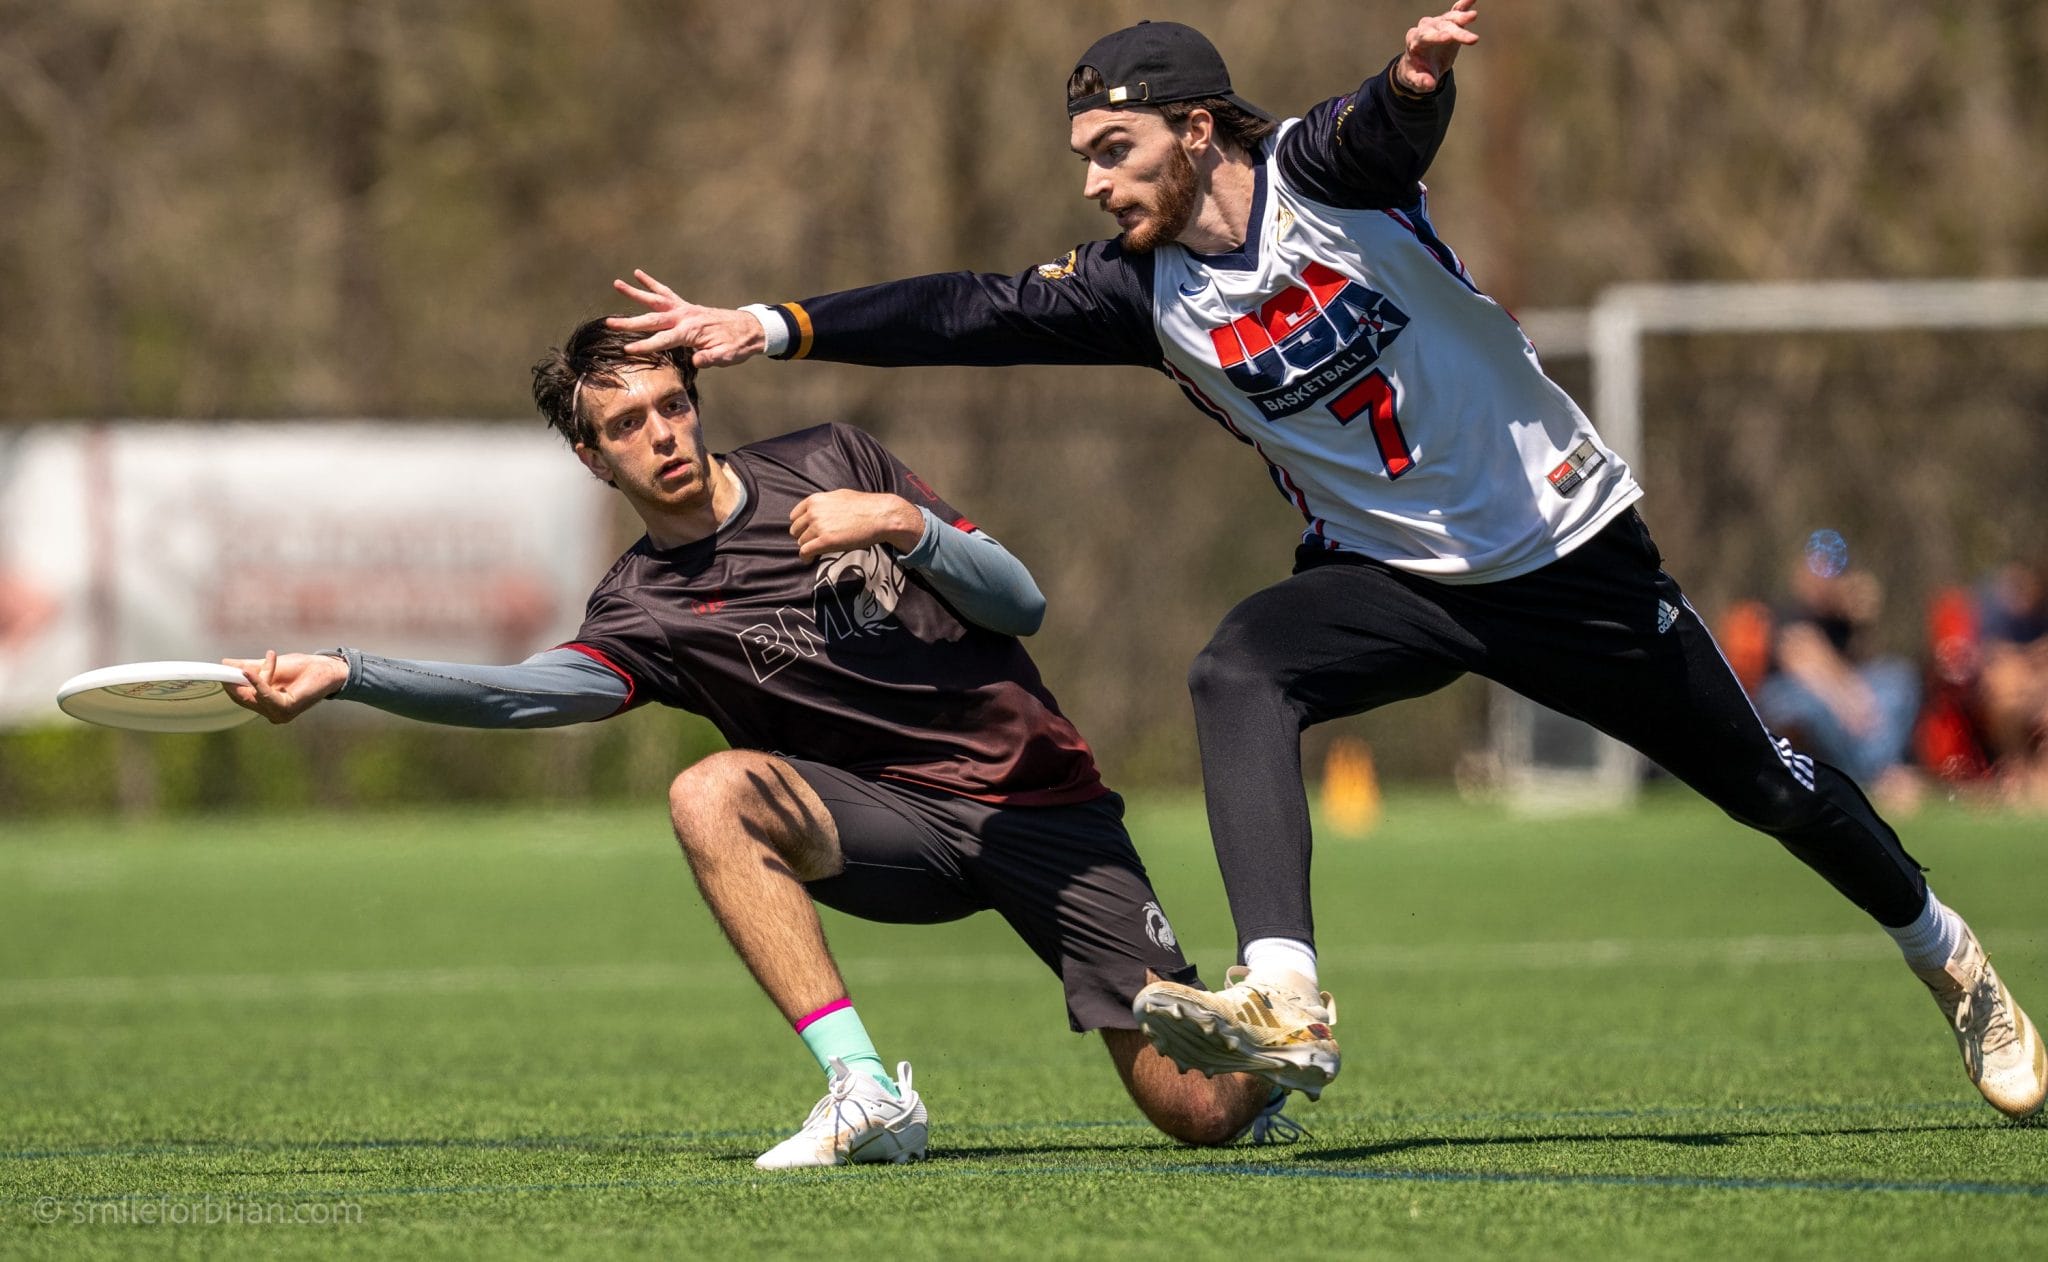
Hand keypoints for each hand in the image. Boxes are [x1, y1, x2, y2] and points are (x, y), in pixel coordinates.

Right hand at [222, 650, 348, 723]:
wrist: (327, 668)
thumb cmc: (302, 668)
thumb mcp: (268, 665)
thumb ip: (248, 666)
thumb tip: (224, 664)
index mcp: (267, 704)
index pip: (240, 697)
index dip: (228, 683)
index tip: (219, 668)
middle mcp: (271, 713)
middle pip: (243, 697)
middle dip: (240, 677)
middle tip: (235, 663)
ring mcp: (278, 714)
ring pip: (253, 694)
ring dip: (259, 674)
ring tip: (272, 657)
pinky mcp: (285, 709)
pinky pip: (264, 695)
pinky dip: (257, 682)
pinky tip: (250, 672)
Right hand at [606, 269, 765, 366]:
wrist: (750, 329)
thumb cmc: (737, 346)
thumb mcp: (727, 357)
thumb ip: (711, 358)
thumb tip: (698, 361)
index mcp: (691, 331)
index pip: (663, 340)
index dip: (645, 346)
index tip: (627, 350)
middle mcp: (685, 317)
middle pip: (652, 319)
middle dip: (630, 323)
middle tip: (609, 322)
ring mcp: (684, 309)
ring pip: (655, 299)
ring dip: (635, 293)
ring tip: (616, 283)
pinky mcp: (686, 306)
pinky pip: (665, 293)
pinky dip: (652, 283)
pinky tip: (638, 274)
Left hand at [788, 491, 924, 560]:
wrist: (880, 516)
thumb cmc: (865, 506)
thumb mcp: (839, 496)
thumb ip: (825, 503)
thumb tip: (819, 510)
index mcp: (815, 500)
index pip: (794, 516)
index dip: (800, 525)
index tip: (806, 531)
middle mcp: (813, 512)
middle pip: (796, 530)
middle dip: (803, 537)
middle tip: (813, 542)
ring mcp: (818, 527)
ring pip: (801, 542)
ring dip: (808, 547)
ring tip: (816, 550)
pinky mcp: (825, 541)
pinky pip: (805, 552)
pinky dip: (806, 558)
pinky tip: (809, 560)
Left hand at [1395, 0, 1478, 94]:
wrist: (1419, 65)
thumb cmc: (1417, 72)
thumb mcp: (1416, 81)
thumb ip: (1421, 81)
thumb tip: (1429, 84)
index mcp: (1415, 42)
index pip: (1425, 37)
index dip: (1436, 37)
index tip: (1448, 37)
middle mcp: (1425, 29)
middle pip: (1441, 28)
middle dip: (1457, 33)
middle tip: (1472, 40)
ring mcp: (1436, 23)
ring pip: (1449, 18)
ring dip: (1461, 17)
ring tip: (1473, 16)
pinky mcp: (1447, 22)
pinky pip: (1455, 11)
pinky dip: (1463, 5)